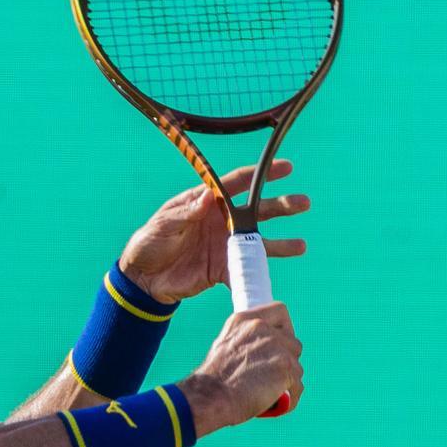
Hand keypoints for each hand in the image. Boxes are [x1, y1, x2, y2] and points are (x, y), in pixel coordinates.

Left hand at [118, 160, 309, 302]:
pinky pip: (246, 271)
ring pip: (258, 242)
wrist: (143, 278)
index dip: (261, 175)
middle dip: (281, 206)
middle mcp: (220, 222)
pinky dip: (260, 274)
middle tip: (304, 203)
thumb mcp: (163, 224)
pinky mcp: (223, 270)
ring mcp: (224, 246)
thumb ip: (186, 212)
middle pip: (256, 210)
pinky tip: (273, 279)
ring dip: (280, 243)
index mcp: (205, 203)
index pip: (236, 184)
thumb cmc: (149, 242)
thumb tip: (208, 196)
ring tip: (301, 245)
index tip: (285, 167)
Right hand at [178, 302, 303, 435]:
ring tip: (268, 394)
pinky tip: (273, 404)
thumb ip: (247, 340)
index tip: (280, 345)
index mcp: (245, 320)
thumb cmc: (214, 379)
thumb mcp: (225, 345)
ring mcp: (276, 347)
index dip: (285, 329)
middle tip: (271, 377)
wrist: (210, 396)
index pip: (279, 311)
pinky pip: (297, 386)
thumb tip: (263, 351)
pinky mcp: (286, 368)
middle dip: (287, 361)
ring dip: (287, 382)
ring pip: (297, 367)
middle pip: (293, 343)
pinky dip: (289, 399)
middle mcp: (262, 328)